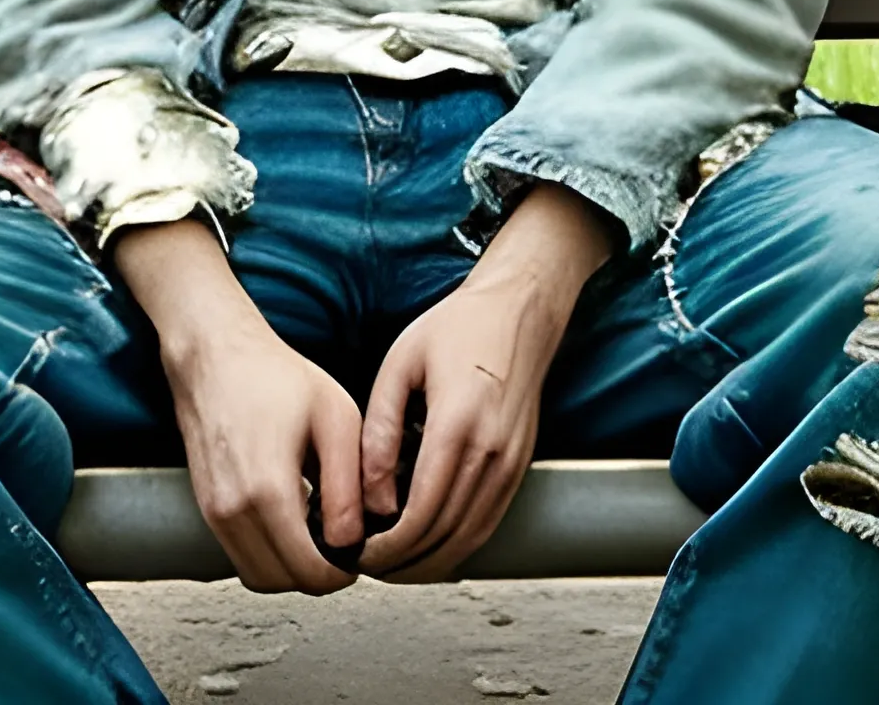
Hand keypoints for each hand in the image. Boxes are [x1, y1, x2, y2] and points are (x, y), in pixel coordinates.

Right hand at [115, 217, 360, 594]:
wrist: (215, 354)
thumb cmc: (274, 376)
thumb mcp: (335, 419)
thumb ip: (350, 485)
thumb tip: (356, 538)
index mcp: (268, 491)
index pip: (308, 572)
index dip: (342, 574)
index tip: (359, 555)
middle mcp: (232, 511)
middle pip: (282, 583)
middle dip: (317, 576)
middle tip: (343, 549)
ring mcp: (212, 512)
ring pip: (258, 576)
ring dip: (290, 568)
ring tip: (318, 533)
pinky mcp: (206, 507)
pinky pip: (240, 554)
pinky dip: (268, 552)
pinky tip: (292, 518)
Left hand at [359, 184, 613, 581]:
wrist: (518, 312)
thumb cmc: (459, 328)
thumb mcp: (400, 365)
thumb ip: (381, 432)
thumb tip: (373, 497)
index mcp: (458, 423)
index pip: (422, 512)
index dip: (388, 546)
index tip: (359, 552)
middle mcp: (492, 451)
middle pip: (445, 536)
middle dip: (402, 563)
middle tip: (367, 566)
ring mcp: (511, 463)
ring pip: (470, 539)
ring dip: (429, 563)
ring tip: (391, 564)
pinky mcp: (519, 467)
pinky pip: (488, 524)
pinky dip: (456, 545)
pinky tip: (428, 545)